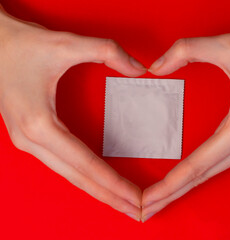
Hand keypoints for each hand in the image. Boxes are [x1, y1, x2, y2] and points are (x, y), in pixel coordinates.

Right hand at [0, 6, 146, 220]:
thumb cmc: (21, 45)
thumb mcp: (67, 43)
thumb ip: (108, 52)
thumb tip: (140, 70)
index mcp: (40, 124)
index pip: (86, 164)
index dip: (114, 183)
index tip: (137, 198)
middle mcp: (32, 140)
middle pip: (79, 178)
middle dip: (110, 197)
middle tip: (138, 211)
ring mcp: (29, 142)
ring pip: (70, 175)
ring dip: (97, 190)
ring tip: (122, 203)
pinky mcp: (31, 137)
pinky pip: (62, 165)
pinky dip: (83, 177)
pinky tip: (97, 182)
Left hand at [141, 26, 229, 221]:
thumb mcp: (228, 46)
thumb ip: (186, 50)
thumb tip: (156, 66)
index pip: (195, 167)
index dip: (167, 187)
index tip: (146, 201)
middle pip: (200, 178)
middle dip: (169, 195)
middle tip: (143, 210)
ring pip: (210, 174)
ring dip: (182, 188)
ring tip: (158, 199)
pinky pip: (218, 163)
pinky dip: (197, 174)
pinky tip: (185, 178)